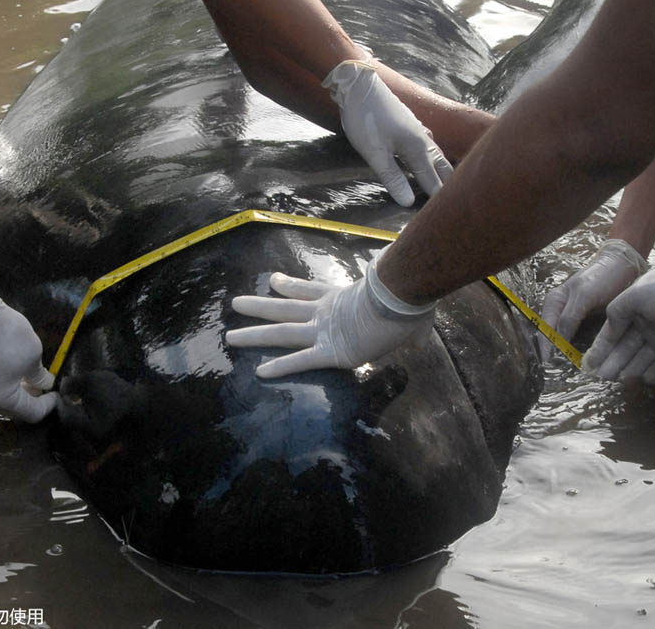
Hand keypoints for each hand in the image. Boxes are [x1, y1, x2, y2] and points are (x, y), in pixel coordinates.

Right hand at [0, 270, 58, 422]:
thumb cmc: (6, 334)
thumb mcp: (33, 354)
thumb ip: (40, 375)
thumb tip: (44, 384)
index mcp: (1, 398)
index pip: (31, 413)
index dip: (47, 405)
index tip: (56, 394)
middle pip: (12, 409)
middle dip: (30, 399)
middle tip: (43, 386)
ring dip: (15, 392)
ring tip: (28, 378)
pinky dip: (0, 384)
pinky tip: (9, 370)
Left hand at [226, 254, 436, 377]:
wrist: (406, 294)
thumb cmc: (410, 300)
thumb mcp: (411, 315)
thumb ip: (412, 330)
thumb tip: (424, 339)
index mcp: (342, 299)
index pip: (309, 290)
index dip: (289, 285)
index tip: (273, 281)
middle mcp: (326, 312)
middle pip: (285, 309)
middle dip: (259, 307)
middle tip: (235, 303)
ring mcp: (325, 330)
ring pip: (282, 333)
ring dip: (254, 335)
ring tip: (229, 336)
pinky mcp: (331, 351)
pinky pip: (302, 360)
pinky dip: (281, 367)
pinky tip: (259, 372)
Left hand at [322, 60, 451, 206]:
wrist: (358, 84)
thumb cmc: (365, 119)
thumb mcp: (375, 153)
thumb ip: (392, 178)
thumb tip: (408, 202)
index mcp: (417, 147)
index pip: (431, 178)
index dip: (437, 195)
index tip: (447, 212)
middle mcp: (422, 138)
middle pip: (440, 165)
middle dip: (447, 182)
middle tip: (457, 198)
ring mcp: (417, 129)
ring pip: (435, 153)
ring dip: (441, 168)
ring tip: (448, 179)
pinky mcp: (409, 123)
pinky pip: (427, 144)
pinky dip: (432, 155)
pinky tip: (430, 152)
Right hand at [540, 239, 646, 360]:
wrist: (624, 265)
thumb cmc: (602, 277)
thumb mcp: (584, 295)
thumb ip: (570, 317)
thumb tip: (558, 340)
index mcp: (554, 302)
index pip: (545, 330)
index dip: (546, 347)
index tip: (548, 366)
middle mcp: (560, 311)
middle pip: (552, 337)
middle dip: (555, 354)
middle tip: (559, 372)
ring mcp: (574, 318)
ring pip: (566, 341)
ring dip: (569, 354)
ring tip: (574, 370)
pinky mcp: (588, 323)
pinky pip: (580, 339)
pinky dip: (582, 350)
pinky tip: (588, 360)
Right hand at [583, 264, 654, 383]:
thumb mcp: (636, 295)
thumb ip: (617, 311)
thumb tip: (608, 328)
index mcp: (635, 307)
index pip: (613, 330)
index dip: (601, 346)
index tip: (589, 361)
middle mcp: (647, 322)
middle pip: (625, 346)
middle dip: (613, 361)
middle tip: (602, 377)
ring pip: (641, 357)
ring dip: (629, 369)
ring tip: (617, 381)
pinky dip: (652, 372)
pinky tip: (642, 381)